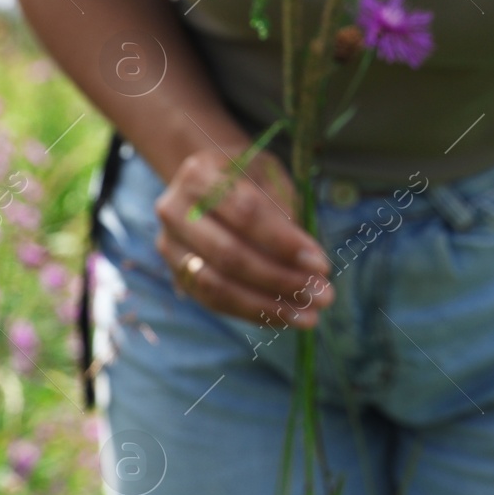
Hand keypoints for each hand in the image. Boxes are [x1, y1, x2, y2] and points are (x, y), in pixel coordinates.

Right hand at [153, 148, 332, 326]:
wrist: (207, 182)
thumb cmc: (248, 178)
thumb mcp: (270, 176)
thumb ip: (284, 211)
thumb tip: (308, 262)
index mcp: (200, 176)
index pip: (246, 214)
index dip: (284, 243)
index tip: (321, 264)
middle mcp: (176, 212)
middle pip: (229, 254)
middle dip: (281, 280)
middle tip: (322, 295)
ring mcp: (171, 246)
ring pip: (217, 286)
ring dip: (267, 306)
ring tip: (309, 316)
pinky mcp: (177, 274)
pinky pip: (214, 302)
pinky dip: (252, 313)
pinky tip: (285, 318)